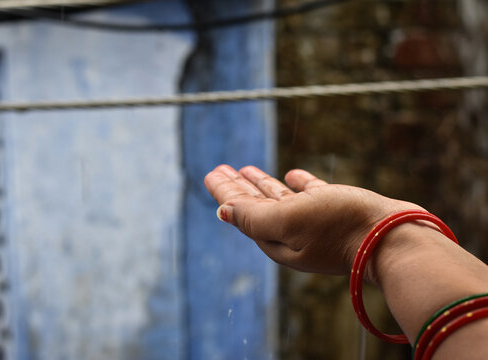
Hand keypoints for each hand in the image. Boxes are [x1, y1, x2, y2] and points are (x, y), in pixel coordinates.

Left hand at [204, 165, 422, 276]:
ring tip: (246, 169)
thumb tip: (222, 211)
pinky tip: (291, 174)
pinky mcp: (336, 210)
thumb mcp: (288, 221)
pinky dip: (297, 183)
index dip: (224, 192)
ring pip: (279, 199)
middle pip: (256, 205)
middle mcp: (292, 232)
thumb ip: (253, 217)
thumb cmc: (339, 227)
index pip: (241, 211)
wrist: (393, 238)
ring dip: (261, 184)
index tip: (211, 173)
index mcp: (276, 237)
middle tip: (221, 169)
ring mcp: (314, 222)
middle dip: (237, 187)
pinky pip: (309, 194)